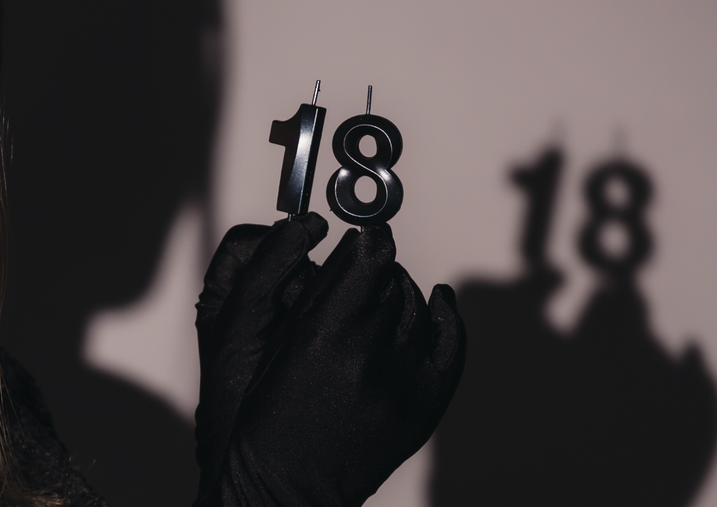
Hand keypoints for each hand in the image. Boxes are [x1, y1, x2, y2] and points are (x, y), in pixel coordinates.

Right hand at [197, 219, 465, 506]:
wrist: (285, 486)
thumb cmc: (266, 417)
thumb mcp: (275, 343)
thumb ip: (317, 293)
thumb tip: (355, 248)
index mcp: (322, 331)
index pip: (369, 255)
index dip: (369, 241)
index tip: (368, 235)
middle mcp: (367, 351)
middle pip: (393, 278)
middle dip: (378, 272)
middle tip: (366, 273)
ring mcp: (401, 380)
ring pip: (417, 306)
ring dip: (401, 296)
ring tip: (382, 301)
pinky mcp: (424, 403)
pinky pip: (449, 341)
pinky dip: (444, 316)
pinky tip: (438, 303)